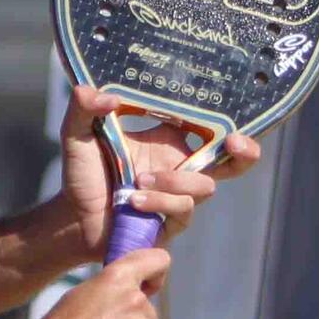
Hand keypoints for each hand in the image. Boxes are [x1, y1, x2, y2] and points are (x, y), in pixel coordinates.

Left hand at [57, 85, 260, 254]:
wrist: (72, 220)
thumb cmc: (82, 174)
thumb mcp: (77, 134)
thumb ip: (83, 108)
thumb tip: (106, 95)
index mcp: (168, 142)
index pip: (209, 127)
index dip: (229, 119)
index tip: (233, 110)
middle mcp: (180, 168)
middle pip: (232, 161)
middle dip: (246, 151)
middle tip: (236, 142)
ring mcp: (179, 197)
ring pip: (204, 187)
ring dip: (174, 182)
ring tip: (136, 182)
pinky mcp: (172, 223)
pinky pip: (183, 211)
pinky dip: (160, 203)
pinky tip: (133, 201)